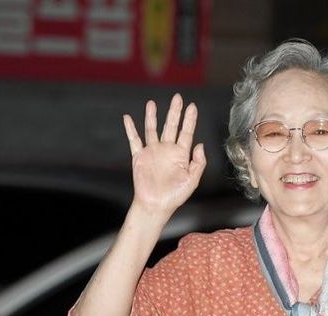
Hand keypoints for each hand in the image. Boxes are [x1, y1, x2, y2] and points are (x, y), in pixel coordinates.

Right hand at [122, 95, 206, 218]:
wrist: (156, 206)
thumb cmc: (174, 196)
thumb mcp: (192, 181)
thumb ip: (199, 163)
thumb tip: (200, 145)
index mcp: (180, 155)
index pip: (186, 133)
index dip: (189, 120)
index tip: (192, 106)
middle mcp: (166, 150)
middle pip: (170, 126)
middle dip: (174, 112)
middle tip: (178, 97)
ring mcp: (152, 152)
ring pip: (152, 129)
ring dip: (152, 116)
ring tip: (152, 103)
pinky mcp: (140, 157)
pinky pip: (134, 140)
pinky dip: (130, 129)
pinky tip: (128, 118)